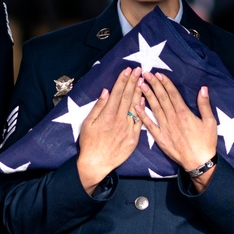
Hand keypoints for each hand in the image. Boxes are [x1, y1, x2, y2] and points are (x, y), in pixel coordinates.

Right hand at [77, 67, 144, 193]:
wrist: (97, 163)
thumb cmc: (89, 143)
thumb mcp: (88, 123)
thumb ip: (98, 106)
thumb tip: (106, 91)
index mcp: (107, 115)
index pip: (117, 93)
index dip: (123, 80)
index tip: (128, 70)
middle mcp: (119, 120)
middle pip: (128, 97)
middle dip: (133, 81)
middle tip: (139, 69)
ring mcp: (128, 128)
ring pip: (136, 107)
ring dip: (140, 92)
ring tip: (144, 80)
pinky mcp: (134, 137)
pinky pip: (140, 121)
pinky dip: (143, 109)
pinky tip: (145, 99)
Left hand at [138, 73, 217, 188]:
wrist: (198, 162)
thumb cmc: (206, 142)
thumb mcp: (210, 122)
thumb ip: (205, 105)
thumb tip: (203, 89)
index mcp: (184, 113)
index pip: (173, 94)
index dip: (165, 83)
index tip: (158, 74)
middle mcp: (172, 118)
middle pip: (162, 98)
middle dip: (153, 85)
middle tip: (145, 74)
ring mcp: (165, 128)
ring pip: (154, 108)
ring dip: (147, 95)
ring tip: (140, 84)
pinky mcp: (160, 137)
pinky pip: (149, 124)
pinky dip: (142, 114)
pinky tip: (136, 106)